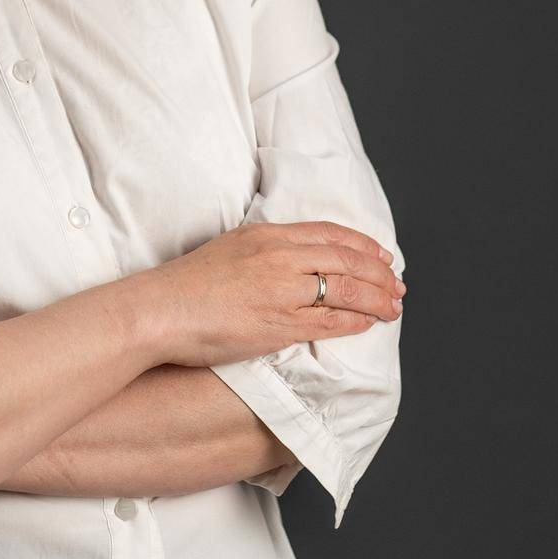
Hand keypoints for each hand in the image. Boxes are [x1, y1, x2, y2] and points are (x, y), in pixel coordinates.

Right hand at [135, 221, 405, 369]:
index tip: (381, 254)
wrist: (160, 311)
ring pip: (345, 290)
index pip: (329, 234)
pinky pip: (329, 321)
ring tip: (393, 306)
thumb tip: (290, 260)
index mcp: (267, 235)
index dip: (361, 244)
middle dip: (378, 272)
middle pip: (345, 260)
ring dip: (376, 298)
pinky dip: (354, 321)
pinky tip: (368, 324)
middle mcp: (279, 257)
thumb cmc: (186, 285)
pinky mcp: (278, 324)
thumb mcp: (230, 248)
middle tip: (398, 283)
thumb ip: (263, 250)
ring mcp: (281, 290)